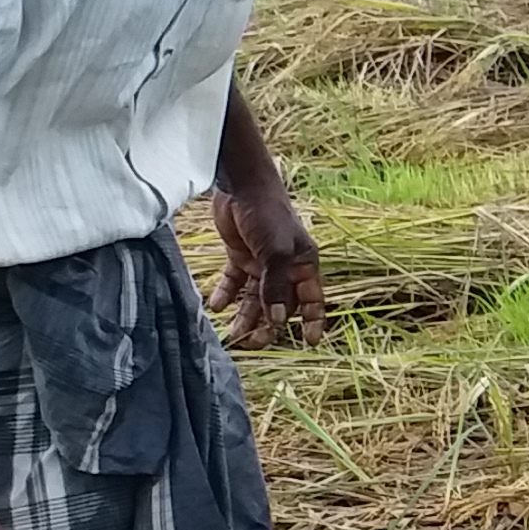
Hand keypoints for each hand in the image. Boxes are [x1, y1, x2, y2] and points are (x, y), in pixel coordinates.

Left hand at [211, 179, 323, 348]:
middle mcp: (285, 267)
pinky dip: (227, 295)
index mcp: (303, 264)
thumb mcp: (276, 252)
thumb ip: (276, 286)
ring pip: (256, 298)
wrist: (242, 186)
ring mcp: (262, 262)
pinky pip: (235, 282)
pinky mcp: (241, 255)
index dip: (312, 321)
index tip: (309, 342)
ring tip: (233, 334)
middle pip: (279, 304)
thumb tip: (277, 319)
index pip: (312, 299)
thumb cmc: (269, 215)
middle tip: (254, 343)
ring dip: (246, 316)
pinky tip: (216, 307)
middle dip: (269, 325)